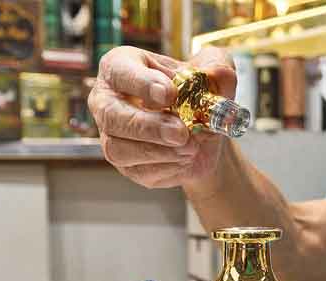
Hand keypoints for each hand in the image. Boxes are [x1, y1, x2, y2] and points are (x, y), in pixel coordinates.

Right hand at [89, 46, 238, 188]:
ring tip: (191, 147)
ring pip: (119, 149)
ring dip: (159, 151)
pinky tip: (185, 158)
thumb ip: (217, 66)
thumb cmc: (198, 92)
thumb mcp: (213, 71)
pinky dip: (167, 167)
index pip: (119, 71)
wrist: (206, 133)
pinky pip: (138, 170)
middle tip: (180, 132)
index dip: (141, 83)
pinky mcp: (127, 165)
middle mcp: (108, 101)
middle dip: (148, 126)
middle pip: (111, 115)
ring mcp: (113, 136)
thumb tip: (216, 75)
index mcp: (122, 67)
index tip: (168, 94)